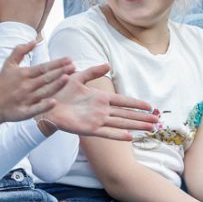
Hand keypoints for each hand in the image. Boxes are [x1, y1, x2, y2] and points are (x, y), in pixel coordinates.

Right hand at [0, 41, 74, 124]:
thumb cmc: (2, 83)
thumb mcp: (8, 64)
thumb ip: (20, 50)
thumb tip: (34, 41)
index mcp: (24, 74)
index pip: (43, 67)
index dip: (56, 63)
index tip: (69, 59)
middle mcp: (26, 86)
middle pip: (46, 78)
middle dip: (60, 72)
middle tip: (73, 66)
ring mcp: (25, 99)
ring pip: (44, 92)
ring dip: (56, 85)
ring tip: (67, 78)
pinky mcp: (24, 112)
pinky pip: (35, 109)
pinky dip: (44, 106)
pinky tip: (54, 102)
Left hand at [40, 63, 155, 138]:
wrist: (45, 103)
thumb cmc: (59, 91)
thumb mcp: (77, 77)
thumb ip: (93, 72)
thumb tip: (108, 65)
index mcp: (100, 98)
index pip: (123, 101)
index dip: (136, 104)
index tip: (150, 106)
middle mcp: (101, 110)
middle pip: (126, 114)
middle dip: (142, 118)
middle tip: (157, 121)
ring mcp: (96, 120)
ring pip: (121, 124)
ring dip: (136, 126)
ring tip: (150, 129)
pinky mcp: (88, 129)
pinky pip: (106, 133)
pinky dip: (118, 135)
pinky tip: (130, 137)